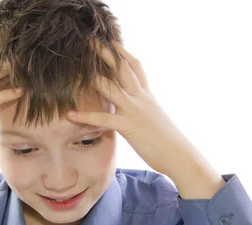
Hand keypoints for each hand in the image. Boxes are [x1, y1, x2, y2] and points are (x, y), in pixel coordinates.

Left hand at [65, 41, 192, 177]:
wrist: (180, 155)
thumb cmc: (168, 142)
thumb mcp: (156, 119)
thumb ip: (145, 110)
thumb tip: (138, 109)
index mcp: (147, 97)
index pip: (136, 68)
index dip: (124, 54)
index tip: (112, 42)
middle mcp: (141, 99)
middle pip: (122, 70)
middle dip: (106, 54)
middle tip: (90, 42)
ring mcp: (134, 111)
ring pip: (111, 88)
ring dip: (92, 78)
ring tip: (75, 69)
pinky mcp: (129, 126)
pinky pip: (104, 118)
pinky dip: (85, 116)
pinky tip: (70, 114)